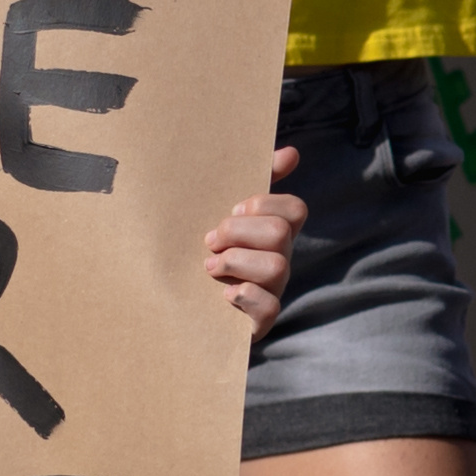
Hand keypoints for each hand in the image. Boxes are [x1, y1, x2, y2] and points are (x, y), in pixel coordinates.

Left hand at [206, 149, 302, 333]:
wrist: (180, 309)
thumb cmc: (207, 254)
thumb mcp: (225, 217)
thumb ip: (253, 182)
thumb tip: (292, 152)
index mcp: (274, 234)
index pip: (295, 209)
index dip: (265, 204)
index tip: (233, 209)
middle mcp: (280, 261)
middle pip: (280, 233)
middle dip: (238, 231)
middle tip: (211, 240)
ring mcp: (273, 292)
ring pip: (276, 266)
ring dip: (235, 261)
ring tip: (209, 267)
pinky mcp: (261, 322)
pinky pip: (269, 307)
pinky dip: (244, 295)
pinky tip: (223, 294)